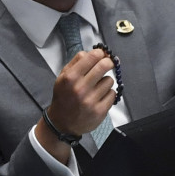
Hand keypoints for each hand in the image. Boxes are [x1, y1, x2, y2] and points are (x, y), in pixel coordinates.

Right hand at [38, 47, 116, 162]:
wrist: (61, 123)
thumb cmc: (64, 97)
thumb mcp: (63, 77)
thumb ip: (77, 62)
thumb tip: (96, 52)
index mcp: (70, 78)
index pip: (92, 56)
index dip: (100, 53)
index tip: (101, 55)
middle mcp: (80, 88)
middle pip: (104, 65)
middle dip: (108, 63)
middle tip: (107, 64)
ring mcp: (91, 100)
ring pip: (110, 80)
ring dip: (105, 81)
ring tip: (97, 87)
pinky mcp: (100, 111)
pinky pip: (112, 94)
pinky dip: (108, 94)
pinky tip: (99, 97)